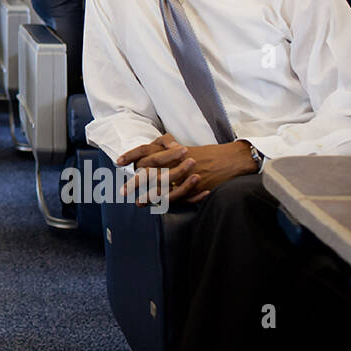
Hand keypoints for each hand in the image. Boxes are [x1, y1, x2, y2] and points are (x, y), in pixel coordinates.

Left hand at [119, 134, 256, 204]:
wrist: (232, 159)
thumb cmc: (209, 153)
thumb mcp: (187, 147)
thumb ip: (171, 146)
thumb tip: (159, 143)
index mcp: (172, 149)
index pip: (147, 150)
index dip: (132, 155)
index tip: (119, 162)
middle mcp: (176, 160)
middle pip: (150, 169)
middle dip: (135, 180)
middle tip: (122, 190)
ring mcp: (184, 173)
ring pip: (161, 184)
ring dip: (147, 194)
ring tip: (137, 202)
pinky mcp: (194, 184)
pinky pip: (177, 194)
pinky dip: (166, 200)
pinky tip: (158, 206)